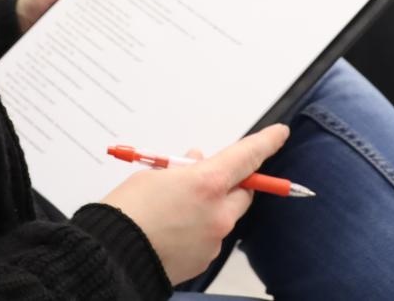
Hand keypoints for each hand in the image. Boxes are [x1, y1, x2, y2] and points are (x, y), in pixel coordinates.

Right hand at [102, 124, 290, 284]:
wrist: (114, 255)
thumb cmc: (128, 212)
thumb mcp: (154, 175)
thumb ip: (182, 169)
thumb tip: (195, 164)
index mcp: (208, 183)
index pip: (247, 157)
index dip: (266, 143)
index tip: (279, 134)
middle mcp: (218, 213)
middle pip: (243, 193)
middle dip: (231, 183)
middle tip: (206, 179)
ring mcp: (213, 240)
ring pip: (224, 216)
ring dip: (210, 209)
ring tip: (174, 210)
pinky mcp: (204, 260)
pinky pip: (210, 239)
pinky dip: (198, 231)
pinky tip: (171, 230)